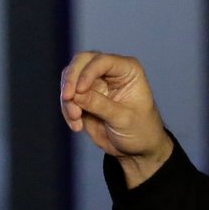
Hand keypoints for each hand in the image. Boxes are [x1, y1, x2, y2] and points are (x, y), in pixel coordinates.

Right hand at [60, 51, 172, 185]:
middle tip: (68, 98)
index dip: (87, 72)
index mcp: (127, 70)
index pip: (102, 61)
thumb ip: (100, 105)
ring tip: (76, 119)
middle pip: (81, 62)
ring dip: (68, 99)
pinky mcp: (84, 97)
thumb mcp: (123, 118)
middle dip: (71, 80)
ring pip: (70, 79)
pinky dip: (67, 109)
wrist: (137, 148)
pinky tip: (77, 126)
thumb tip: (76, 94)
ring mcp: (95, 83)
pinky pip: (68, 97)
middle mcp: (110, 72)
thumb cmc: (141, 130)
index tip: (79, 91)